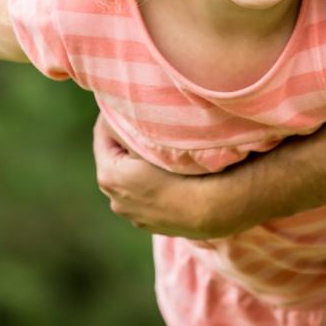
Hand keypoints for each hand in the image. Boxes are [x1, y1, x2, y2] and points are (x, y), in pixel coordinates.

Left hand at [93, 115, 232, 238]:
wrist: (223, 210)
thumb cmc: (190, 169)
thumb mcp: (157, 140)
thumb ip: (131, 127)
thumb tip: (118, 113)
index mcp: (110, 178)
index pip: (102, 136)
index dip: (114, 116)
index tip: (127, 101)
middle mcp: (116, 201)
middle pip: (116, 159)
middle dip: (126, 140)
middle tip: (144, 120)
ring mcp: (135, 216)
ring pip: (131, 178)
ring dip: (139, 163)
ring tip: (159, 145)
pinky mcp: (154, 224)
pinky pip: (146, 195)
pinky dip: (152, 182)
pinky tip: (170, 173)